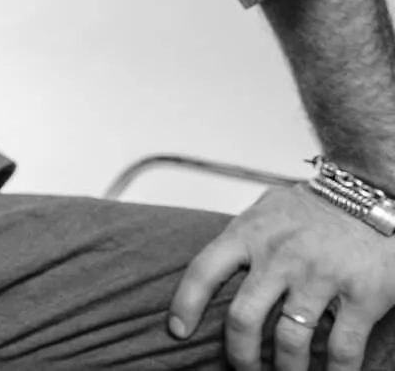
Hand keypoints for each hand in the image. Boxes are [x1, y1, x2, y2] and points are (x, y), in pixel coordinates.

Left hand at [171, 183, 394, 370]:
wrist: (370, 194)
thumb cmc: (312, 209)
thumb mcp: (265, 211)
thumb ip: (240, 240)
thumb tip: (213, 272)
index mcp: (250, 234)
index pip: (203, 271)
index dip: (185, 305)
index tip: (177, 331)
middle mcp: (280, 256)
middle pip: (243, 318)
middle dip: (239, 354)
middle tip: (243, 369)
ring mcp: (321, 276)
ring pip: (290, 340)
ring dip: (285, 368)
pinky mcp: (362, 294)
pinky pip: (342, 347)